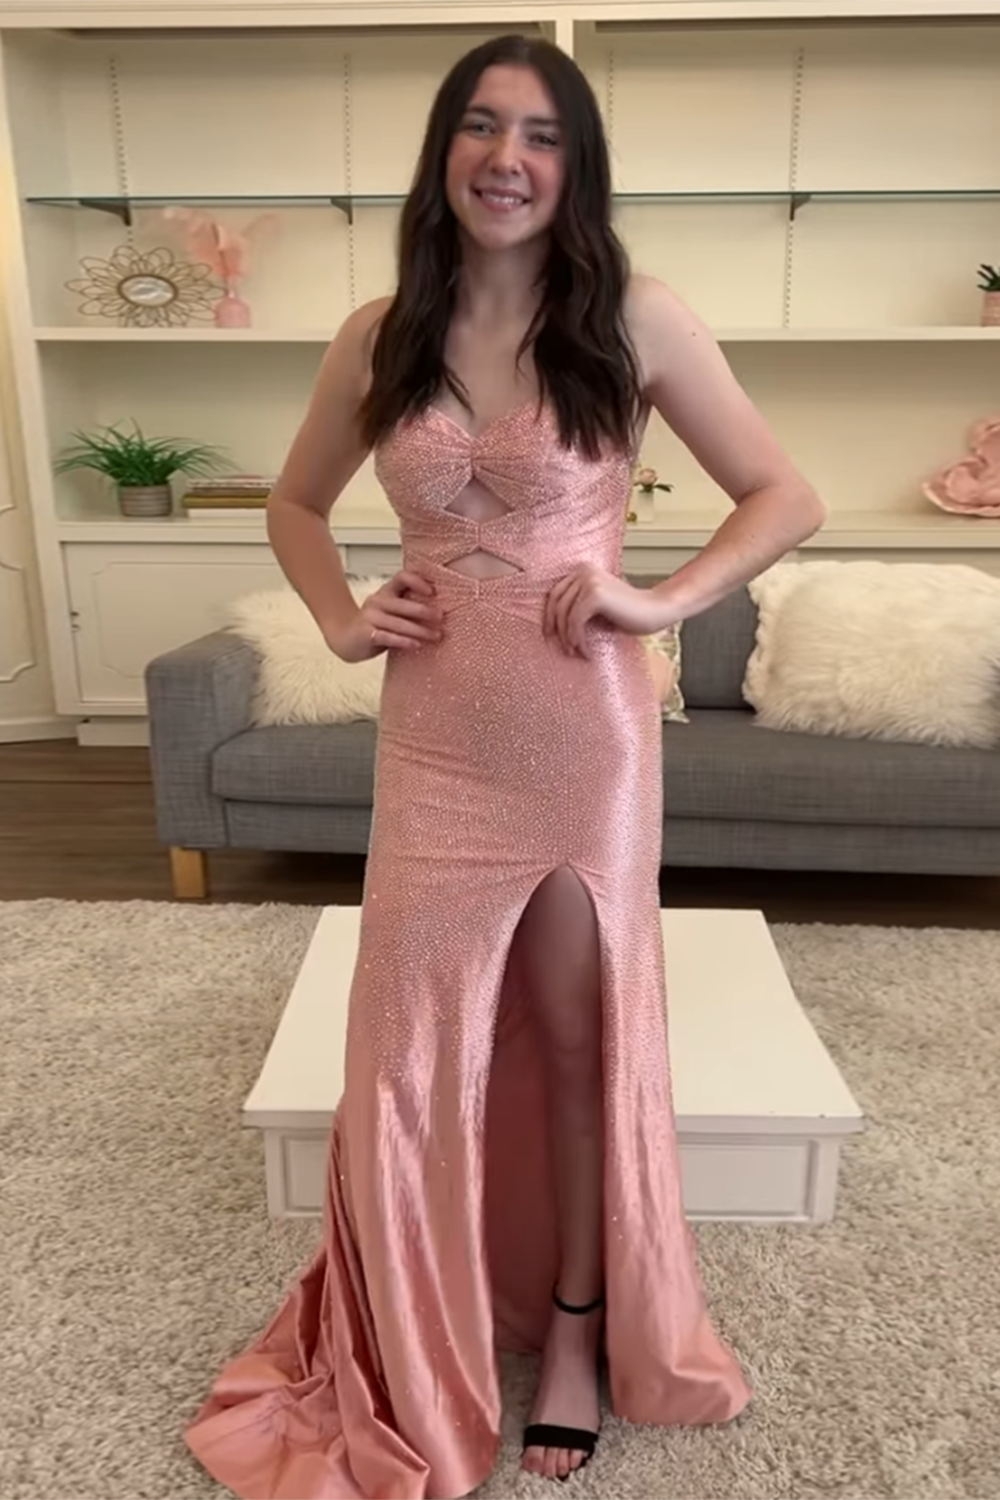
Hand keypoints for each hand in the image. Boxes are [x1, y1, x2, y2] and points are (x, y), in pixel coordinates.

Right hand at [329, 570, 443, 662]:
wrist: (344, 638)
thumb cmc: (373, 625)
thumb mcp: (389, 611)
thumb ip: (407, 608)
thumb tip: (438, 613)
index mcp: (386, 592)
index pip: (402, 578)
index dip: (418, 581)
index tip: (433, 592)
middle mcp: (378, 601)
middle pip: (404, 604)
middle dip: (425, 611)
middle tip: (441, 617)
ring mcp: (370, 617)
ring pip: (399, 623)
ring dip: (420, 630)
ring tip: (435, 636)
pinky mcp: (366, 633)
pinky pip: (388, 637)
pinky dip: (404, 641)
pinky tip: (416, 645)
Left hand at [544, 565, 678, 658]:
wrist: (654, 611)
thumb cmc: (628, 613)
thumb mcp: (597, 605)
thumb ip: (578, 604)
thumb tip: (551, 624)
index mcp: (583, 570)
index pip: (555, 593)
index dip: (549, 615)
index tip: (550, 633)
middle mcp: (584, 571)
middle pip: (557, 603)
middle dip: (555, 628)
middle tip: (561, 647)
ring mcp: (589, 581)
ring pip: (565, 615)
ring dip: (568, 638)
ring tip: (575, 652)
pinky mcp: (595, 595)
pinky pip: (575, 621)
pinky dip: (578, 639)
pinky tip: (586, 651)